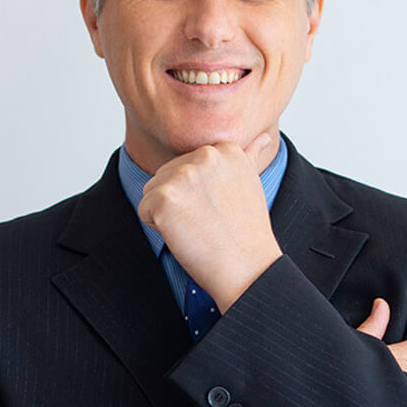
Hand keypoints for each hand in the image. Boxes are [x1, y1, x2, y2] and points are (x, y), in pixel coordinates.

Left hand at [137, 135, 281, 311]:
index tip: (220, 208)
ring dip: (168, 214)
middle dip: (180, 202)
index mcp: (225, 149)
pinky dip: (158, 228)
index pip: (187, 165)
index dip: (198, 193)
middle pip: (166, 175)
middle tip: (208, 221)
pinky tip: (185, 235)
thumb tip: (262, 138)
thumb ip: (248, 157)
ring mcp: (182, 175)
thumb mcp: (250, 184)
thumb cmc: (247, 232)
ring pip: (153, 191)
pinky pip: (144, 210)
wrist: (247, 268)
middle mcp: (204, 155)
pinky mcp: (163, 198)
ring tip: (198, 228)